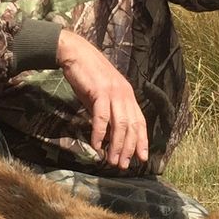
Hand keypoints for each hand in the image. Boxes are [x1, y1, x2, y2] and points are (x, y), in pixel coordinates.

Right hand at [56, 29, 147, 169]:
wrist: (76, 53)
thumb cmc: (88, 75)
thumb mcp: (101, 95)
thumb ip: (107, 112)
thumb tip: (107, 135)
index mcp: (128, 95)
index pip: (140, 121)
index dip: (142, 140)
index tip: (141, 158)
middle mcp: (125, 94)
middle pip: (131, 126)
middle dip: (128, 148)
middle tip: (122, 165)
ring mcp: (113, 92)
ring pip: (120, 124)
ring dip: (116, 145)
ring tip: (111, 160)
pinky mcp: (100, 91)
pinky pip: (102, 117)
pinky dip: (99, 133)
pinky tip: (96, 145)